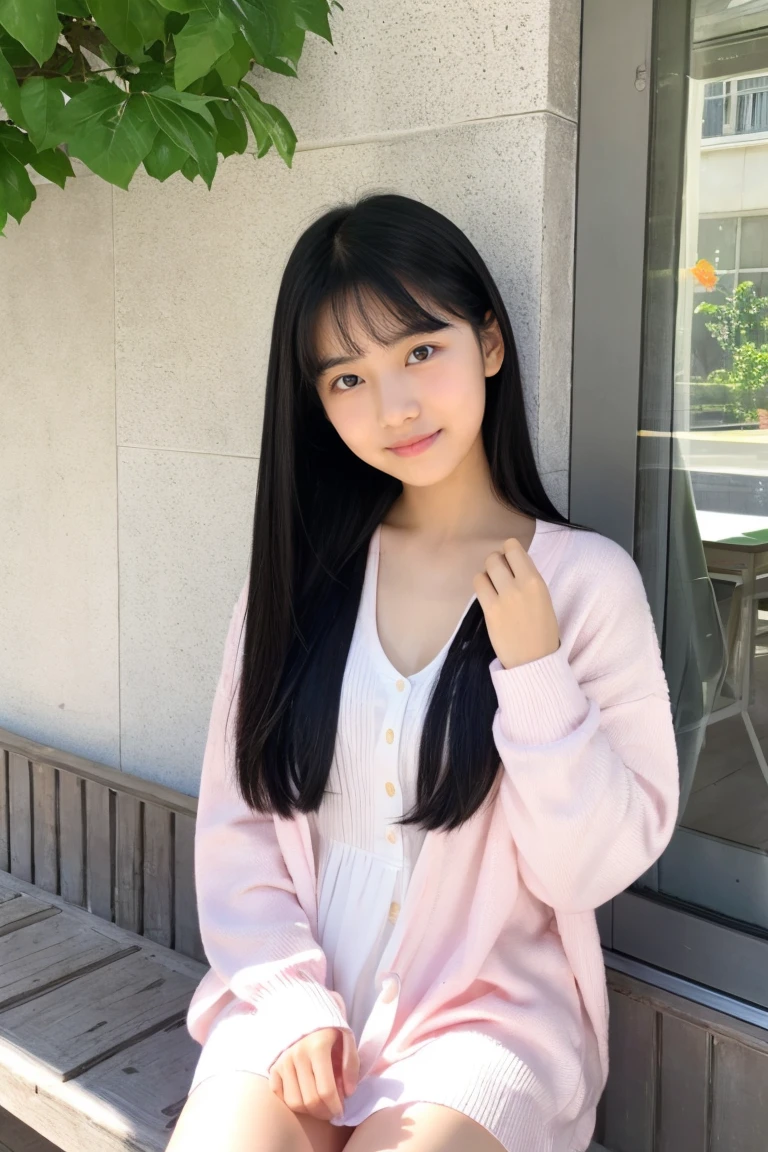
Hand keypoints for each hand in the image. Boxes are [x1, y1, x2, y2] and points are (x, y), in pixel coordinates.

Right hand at [268, 1027, 358, 1120]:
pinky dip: (292, 1101)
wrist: (307, 1014)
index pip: (326, 1090)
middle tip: (332, 1112)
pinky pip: (279, 1094)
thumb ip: (351, 1065)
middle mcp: (297, 1054)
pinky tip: (304, 1097)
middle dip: (324, 1113)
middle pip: (310, 1100)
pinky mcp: (273, 1066)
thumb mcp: (347, 1040)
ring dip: (309, 1111)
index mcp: (318, 1047)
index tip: (341, 1112)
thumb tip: (348, 1092)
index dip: (335, 1107)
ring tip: (320, 1107)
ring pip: (294, 1102)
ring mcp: (283, 1061)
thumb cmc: (330, 1031)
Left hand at [473, 537, 559, 669]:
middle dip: (496, 563)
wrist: (534, 659)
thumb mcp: (543, 598)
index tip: (510, 561)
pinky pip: (478, 584)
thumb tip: (511, 565)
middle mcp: (519, 585)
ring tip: (494, 587)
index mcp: (536, 581)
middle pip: (496, 557)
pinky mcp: (490, 610)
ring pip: (485, 568)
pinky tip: (488, 596)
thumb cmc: (542, 630)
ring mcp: (503, 597)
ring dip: (487, 574)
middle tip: (500, 576)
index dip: (509, 552)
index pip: (514, 548)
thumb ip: (528, 579)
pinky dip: (482, 586)